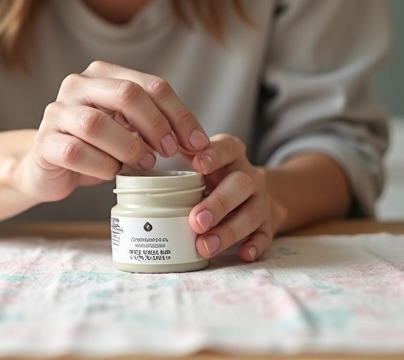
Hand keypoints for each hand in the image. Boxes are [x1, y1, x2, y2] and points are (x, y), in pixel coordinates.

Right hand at [13, 61, 210, 202]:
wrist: (48, 167)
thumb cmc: (96, 147)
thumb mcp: (129, 129)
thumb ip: (156, 126)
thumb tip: (198, 144)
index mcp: (103, 74)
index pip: (151, 85)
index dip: (180, 114)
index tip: (197, 143)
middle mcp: (77, 85)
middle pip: (126, 94)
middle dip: (156, 125)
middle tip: (170, 152)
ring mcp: (56, 112)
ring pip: (96, 124)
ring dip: (128, 147)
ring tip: (144, 164)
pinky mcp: (44, 143)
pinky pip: (75, 151)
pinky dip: (101, 165)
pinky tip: (111, 172)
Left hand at [187, 134, 285, 261]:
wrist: (254, 194)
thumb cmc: (215, 178)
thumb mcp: (201, 162)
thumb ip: (178, 160)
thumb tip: (136, 164)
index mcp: (231, 155)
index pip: (227, 148)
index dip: (214, 155)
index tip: (198, 164)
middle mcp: (249, 176)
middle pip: (241, 184)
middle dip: (218, 204)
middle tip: (196, 221)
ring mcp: (260, 201)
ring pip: (251, 214)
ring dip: (228, 231)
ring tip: (205, 246)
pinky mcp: (267, 224)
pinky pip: (266, 235)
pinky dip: (255, 245)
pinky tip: (243, 253)